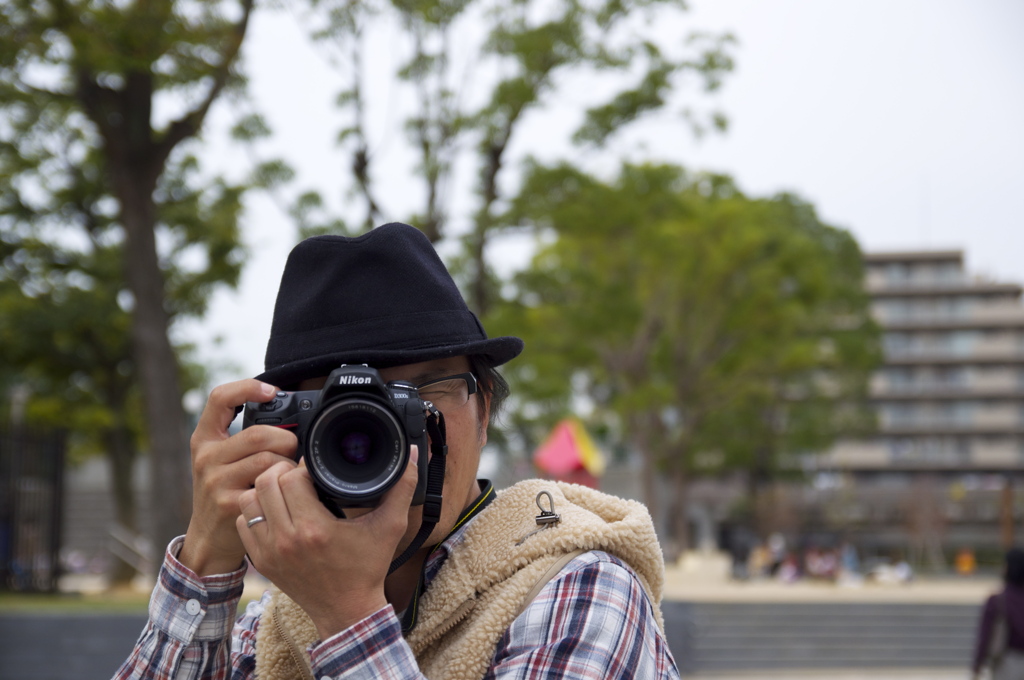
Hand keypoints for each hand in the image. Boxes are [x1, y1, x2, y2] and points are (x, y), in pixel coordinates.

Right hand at [178, 380, 297, 575]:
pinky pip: (269, 485)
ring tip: (286, 473)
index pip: (220, 398)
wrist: (209, 537)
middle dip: (286, 439)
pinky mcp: (229, 503)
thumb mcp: (222, 459)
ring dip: (287, 465)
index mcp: (205, 439)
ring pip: (267, 459)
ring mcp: (215, 481)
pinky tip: (281, 491)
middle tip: (291, 451)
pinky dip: (282, 485)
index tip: (272, 391)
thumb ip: (243, 437)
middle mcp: (206, 457)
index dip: (248, 388)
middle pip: (259, 433)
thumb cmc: (224, 491)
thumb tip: (287, 415)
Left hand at [237, 447, 420, 639]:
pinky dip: (255, 512)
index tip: (316, 470)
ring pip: (249, 500)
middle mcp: (287, 540)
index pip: (291, 478)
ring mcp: (270, 552)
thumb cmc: (368, 568)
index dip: (304, 467)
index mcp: (315, 528)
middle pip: (266, 483)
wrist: (347, 610)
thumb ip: (403, 487)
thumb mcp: (391, 526)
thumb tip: (412, 454)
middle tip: (300, 476)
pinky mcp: (261, 561)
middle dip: (283, 472)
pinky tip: (275, 512)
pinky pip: (243, 523)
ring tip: (286, 491)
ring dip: (265, 490)